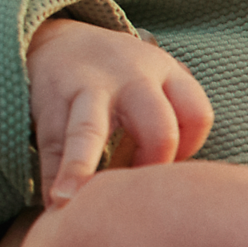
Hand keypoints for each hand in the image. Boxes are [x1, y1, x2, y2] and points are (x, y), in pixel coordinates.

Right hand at [27, 18, 213, 208]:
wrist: (56, 41)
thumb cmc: (118, 76)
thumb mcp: (156, 77)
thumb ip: (177, 116)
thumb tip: (184, 182)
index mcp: (163, 71)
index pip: (197, 115)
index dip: (189, 150)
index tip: (168, 166)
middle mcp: (129, 78)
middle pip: (159, 129)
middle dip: (153, 167)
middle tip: (140, 191)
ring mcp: (86, 90)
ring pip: (88, 132)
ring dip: (80, 168)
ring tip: (67, 201)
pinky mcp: (50, 106)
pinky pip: (53, 147)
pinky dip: (53, 179)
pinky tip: (54, 205)